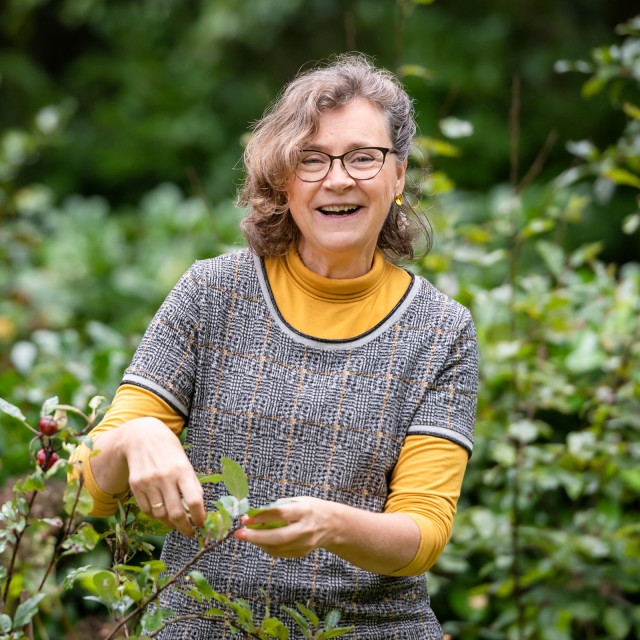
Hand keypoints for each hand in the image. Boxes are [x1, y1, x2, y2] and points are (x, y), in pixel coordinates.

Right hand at [118, 418, 204, 536]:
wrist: (141, 437)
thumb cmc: (169, 450)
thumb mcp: (185, 462)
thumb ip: (192, 484)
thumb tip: (198, 509)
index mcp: (182, 469)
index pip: (194, 500)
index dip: (199, 516)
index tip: (201, 523)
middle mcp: (164, 477)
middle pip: (176, 513)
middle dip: (185, 528)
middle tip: (190, 532)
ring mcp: (148, 482)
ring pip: (160, 515)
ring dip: (170, 524)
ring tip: (176, 523)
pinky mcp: (135, 486)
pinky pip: (147, 511)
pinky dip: (156, 516)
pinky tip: (162, 514)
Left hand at [235, 497, 334, 557]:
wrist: (332, 525)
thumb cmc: (311, 509)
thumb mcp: (297, 501)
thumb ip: (277, 507)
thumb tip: (253, 514)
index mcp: (304, 511)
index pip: (280, 514)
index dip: (261, 517)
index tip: (246, 518)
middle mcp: (306, 528)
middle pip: (278, 536)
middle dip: (256, 536)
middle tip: (239, 534)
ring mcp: (305, 544)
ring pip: (277, 548)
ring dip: (258, 542)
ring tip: (247, 536)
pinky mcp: (302, 553)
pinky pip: (280, 553)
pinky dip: (267, 547)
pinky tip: (261, 540)